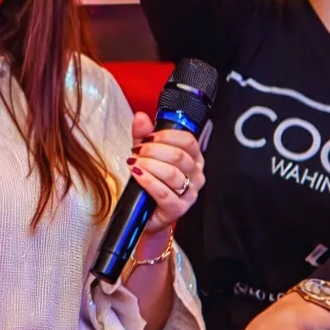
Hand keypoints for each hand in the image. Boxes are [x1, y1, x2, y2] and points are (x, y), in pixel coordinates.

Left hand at [127, 113, 204, 232]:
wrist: (143, 212)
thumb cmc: (150, 181)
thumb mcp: (145, 154)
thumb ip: (143, 135)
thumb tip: (140, 117)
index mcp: (193, 158)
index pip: (188, 141)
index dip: (166, 136)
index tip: (147, 137)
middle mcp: (196, 175)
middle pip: (179, 156)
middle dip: (154, 150)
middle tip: (137, 151)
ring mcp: (189, 193)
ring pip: (172, 174)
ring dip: (149, 165)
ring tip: (134, 163)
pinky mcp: (178, 209)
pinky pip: (164, 193)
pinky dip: (148, 181)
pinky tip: (137, 174)